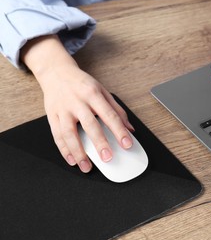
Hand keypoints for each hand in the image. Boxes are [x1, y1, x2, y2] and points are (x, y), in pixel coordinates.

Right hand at [21, 35, 133, 172]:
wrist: (56, 72)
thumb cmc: (82, 84)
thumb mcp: (103, 91)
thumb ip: (117, 110)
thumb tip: (130, 129)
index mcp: (93, 94)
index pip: (109, 115)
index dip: (119, 130)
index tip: (127, 144)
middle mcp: (77, 102)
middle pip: (90, 125)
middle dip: (100, 143)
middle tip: (108, 158)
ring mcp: (63, 109)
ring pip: (69, 133)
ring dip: (78, 152)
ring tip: (86, 166)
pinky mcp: (51, 115)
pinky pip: (56, 135)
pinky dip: (64, 150)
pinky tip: (72, 160)